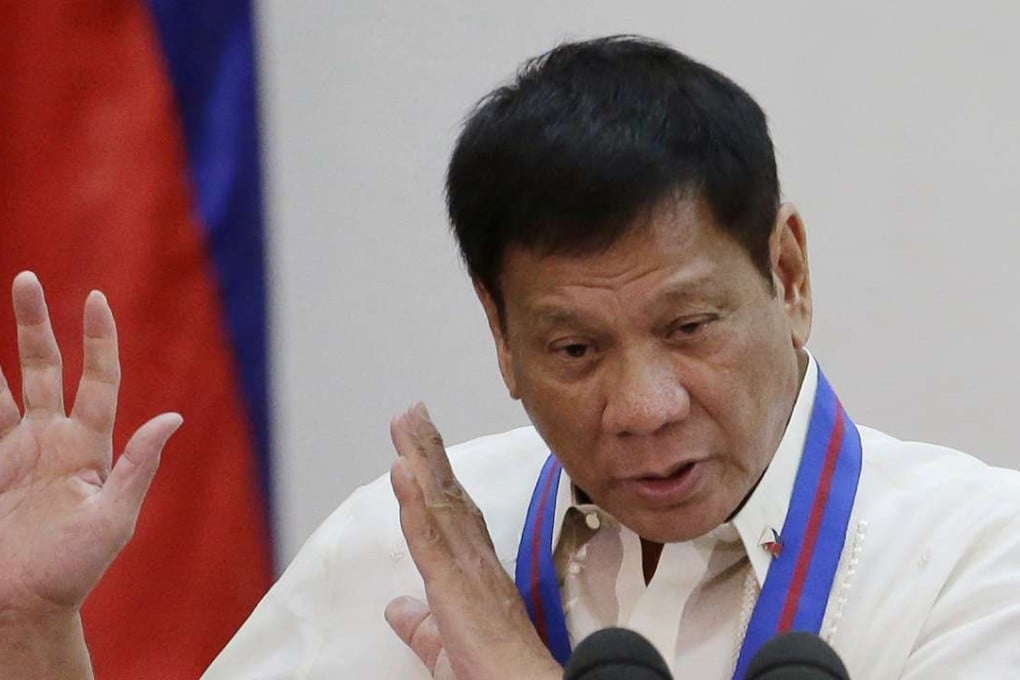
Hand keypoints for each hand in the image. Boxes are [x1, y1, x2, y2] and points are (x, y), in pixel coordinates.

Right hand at [0, 272, 180, 619]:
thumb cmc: (75, 569)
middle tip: (27, 279)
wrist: (22, 605)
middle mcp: (50, 439)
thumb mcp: (114, 518)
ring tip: (3, 302)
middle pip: (44, 369)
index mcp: (88, 447)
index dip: (98, 341)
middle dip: (34, 325)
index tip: (95, 299)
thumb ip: (138, 466)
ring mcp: (14, 451)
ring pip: (5, 386)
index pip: (98, 380)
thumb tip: (175, 417)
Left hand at [384, 403, 561, 679]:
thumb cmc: (491, 673)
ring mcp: (465, 565)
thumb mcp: (443, 645)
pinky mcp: (453, 581)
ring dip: (419, 458)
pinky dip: (413, 499)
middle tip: (411, 411)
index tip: (421, 443)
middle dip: (428, 450)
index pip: (452, 510)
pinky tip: (402, 468)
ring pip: (437, 501)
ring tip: (405, 421)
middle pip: (447, 492)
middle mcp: (473, 557)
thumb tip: (397, 608)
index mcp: (473, 570)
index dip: (436, 474)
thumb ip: (420, 624)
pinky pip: (428, 533)